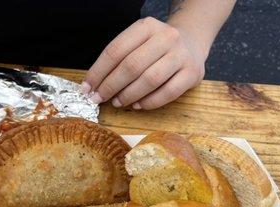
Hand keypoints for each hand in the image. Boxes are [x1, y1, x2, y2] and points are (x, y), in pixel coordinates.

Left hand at [82, 17, 206, 109]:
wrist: (192, 42)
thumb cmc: (157, 47)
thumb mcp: (138, 41)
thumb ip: (118, 59)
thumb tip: (94, 85)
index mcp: (147, 27)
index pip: (115, 50)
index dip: (98, 71)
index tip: (87, 87)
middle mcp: (166, 37)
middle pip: (131, 66)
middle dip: (110, 86)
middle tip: (99, 98)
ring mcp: (181, 55)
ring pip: (150, 80)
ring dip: (129, 95)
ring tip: (118, 103)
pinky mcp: (192, 73)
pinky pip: (168, 93)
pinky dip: (149, 102)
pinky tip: (138, 105)